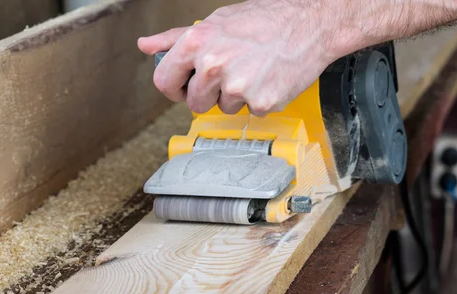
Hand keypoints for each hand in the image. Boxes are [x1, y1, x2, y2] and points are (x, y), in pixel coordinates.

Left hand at [137, 0, 339, 116]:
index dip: (175, 88)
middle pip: (195, 103)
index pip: (164, 81)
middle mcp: (213, 65)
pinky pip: (251, 112)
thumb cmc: (264, 19)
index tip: (185, 87)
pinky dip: (260, 100)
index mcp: (197, 43)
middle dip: (210, 94)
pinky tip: (268, 79)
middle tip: (232, 73)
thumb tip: (146, 46)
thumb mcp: (215, 22)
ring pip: (223, 109)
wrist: (309, 24)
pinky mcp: (260, 102)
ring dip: (236, 97)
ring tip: (254, 71)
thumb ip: (176, 38)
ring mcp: (237, 86)